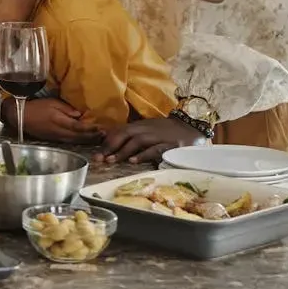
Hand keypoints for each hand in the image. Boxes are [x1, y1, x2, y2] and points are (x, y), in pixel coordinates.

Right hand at [15, 97, 100, 142]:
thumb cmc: (36, 107)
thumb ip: (66, 109)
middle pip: (79, 137)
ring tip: (98, 138)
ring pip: (76, 141)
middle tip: (104, 135)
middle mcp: (60, 132)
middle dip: (92, 136)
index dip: (90, 129)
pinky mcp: (54, 140)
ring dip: (88, 140)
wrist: (21, 117)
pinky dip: (79, 141)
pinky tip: (85, 139)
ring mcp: (57, 138)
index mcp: (59, 122)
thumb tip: (80, 115)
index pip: (78, 127)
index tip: (101, 128)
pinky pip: (70, 142)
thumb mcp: (52, 103)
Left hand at [91, 117, 207, 164]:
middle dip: (110, 146)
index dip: (107, 141)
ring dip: (122, 151)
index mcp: (139, 126)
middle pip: (124, 135)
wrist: (191, 127)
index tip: (96, 152)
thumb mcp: (147, 130)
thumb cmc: (166, 131)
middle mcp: (146, 129)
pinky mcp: (169, 145)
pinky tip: (133, 162)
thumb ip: (132, 136)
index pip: (119, 131)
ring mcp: (157, 136)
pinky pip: (154, 149)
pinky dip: (143, 155)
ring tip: (111, 161)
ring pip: (136, 141)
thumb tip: (112, 144)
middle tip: (99, 158)